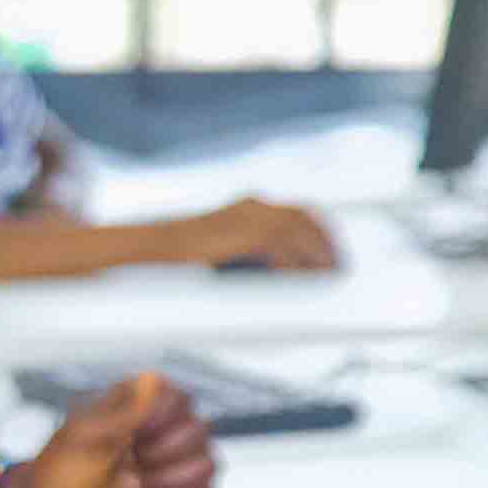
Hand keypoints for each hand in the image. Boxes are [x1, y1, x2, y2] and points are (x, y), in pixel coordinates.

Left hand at [11, 373, 217, 487]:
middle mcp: (160, 432)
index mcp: (138, 407)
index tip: (134, 433)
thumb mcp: (82, 437)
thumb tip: (151, 379)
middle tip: (127, 464)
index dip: (162, 419)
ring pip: (208, 464)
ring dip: (168, 481)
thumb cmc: (58, 473)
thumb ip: (123, 411)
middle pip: (200, 431)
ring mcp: (170, 467)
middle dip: (162, 454)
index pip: (179, 398)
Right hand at [162, 198, 336, 270]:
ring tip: (324, 280)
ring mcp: (249, 216)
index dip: (321, 234)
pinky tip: (298, 282)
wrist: (150, 251)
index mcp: (249, 205)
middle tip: (337, 271)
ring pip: (299, 234)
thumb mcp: (226, 252)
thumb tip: (285, 273)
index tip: (332, 256)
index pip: (300, 213)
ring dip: (315, 257)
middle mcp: (254, 205)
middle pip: (306, 220)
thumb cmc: (182, 259)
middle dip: (326, 246)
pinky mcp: (244, 234)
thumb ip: (254, 255)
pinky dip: (294, 267)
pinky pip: (281, 251)